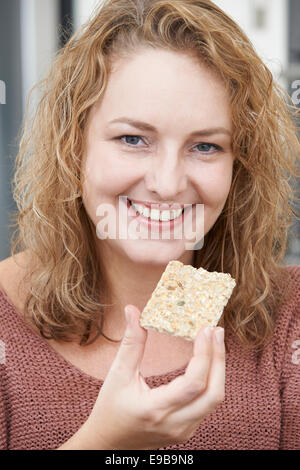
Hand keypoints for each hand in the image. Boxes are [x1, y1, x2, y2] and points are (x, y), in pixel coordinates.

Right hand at [84, 305, 224, 449]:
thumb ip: (130, 342)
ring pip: (214, 400)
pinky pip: (207, 404)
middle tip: (216, 331)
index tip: (205, 329)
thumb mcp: (117, 374)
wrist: (108, 443)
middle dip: (219, 359)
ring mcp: (184, 431)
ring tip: (214, 341)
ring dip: (218, 368)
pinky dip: (211, 380)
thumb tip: (132, 310)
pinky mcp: (187, 430)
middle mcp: (175, 424)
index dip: (204, 355)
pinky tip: (207, 361)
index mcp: (156, 409)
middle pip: (213, 394)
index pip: (193, 384)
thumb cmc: (109, 409)